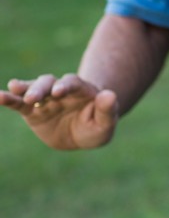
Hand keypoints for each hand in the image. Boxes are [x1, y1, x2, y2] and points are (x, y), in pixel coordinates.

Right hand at [2, 74, 118, 149]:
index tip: (59, 92)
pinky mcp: (32, 111)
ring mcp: (46, 99)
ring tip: (13, 87)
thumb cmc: (98, 125)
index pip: (72, 83)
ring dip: (24, 88)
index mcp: (82, 90)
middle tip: (34, 97)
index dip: (65, 86)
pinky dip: (9, 100)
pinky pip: (19, 104)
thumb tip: (109, 94)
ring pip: (33, 89)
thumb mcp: (106, 122)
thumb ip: (107, 108)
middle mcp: (61, 90)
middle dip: (42, 88)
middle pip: (49, 83)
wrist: (83, 134)